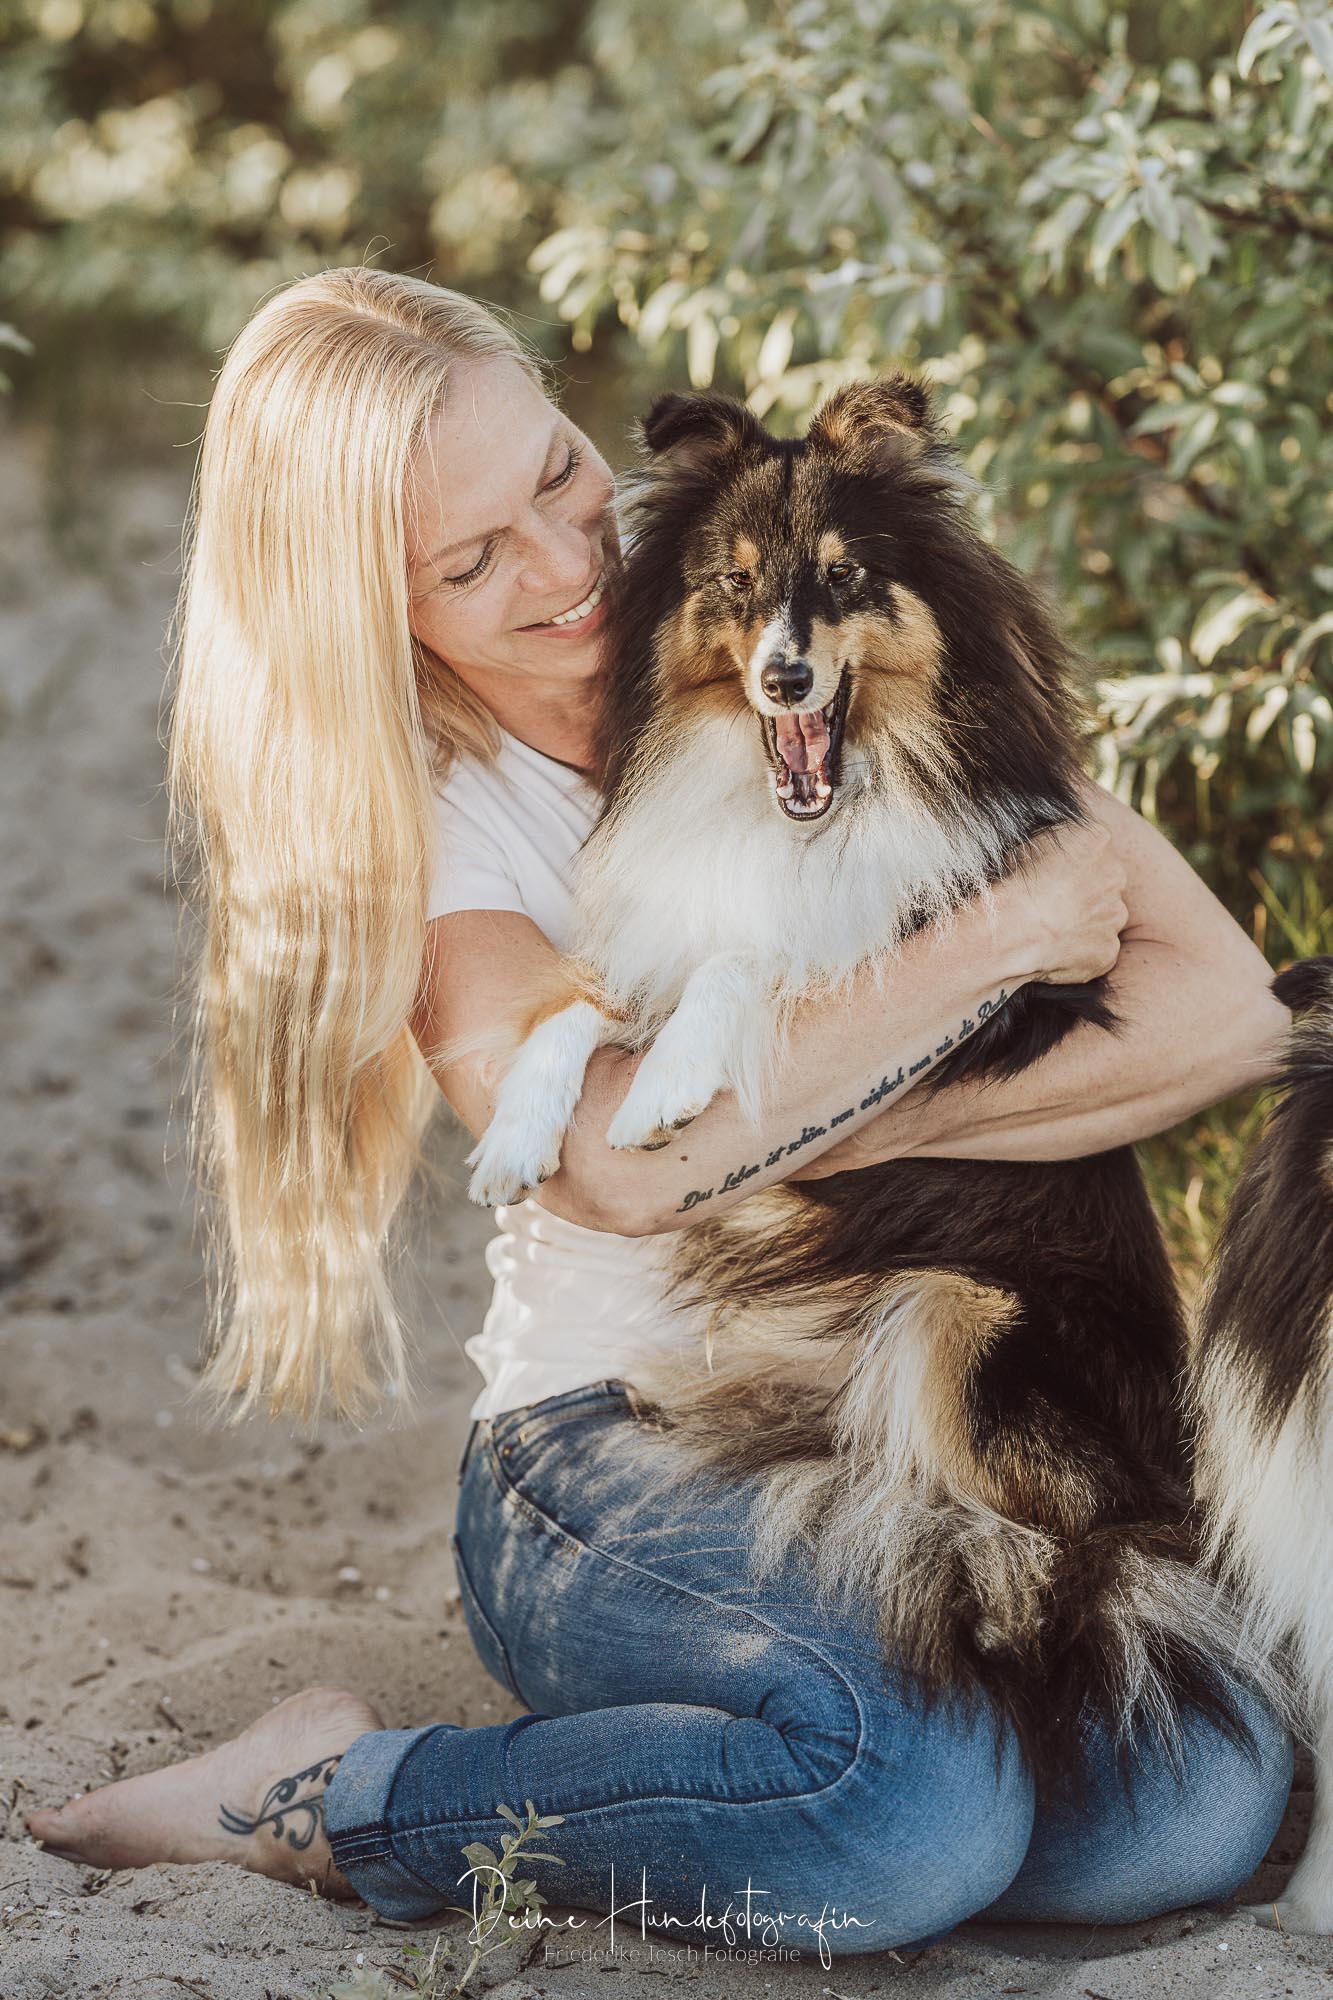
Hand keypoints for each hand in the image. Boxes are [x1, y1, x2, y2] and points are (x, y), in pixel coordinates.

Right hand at [996, 814, 1129, 986]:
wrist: (1008, 931)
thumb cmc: (1011, 884)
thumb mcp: (1025, 843)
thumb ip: (1052, 840)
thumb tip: (1050, 848)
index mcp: (1097, 840)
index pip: (1093, 844)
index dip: (1072, 860)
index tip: (1051, 872)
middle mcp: (1115, 875)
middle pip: (1105, 879)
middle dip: (1084, 889)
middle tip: (1052, 900)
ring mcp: (1115, 914)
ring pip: (1104, 914)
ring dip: (1084, 919)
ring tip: (1050, 925)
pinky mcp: (1108, 948)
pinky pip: (1098, 946)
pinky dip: (1081, 948)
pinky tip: (1054, 947)